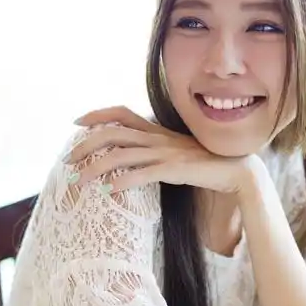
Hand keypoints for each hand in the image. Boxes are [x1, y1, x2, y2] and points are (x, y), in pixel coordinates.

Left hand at [71, 106, 255, 194]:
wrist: (237, 171)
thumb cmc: (208, 164)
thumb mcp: (178, 152)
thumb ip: (157, 152)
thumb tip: (135, 160)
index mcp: (158, 131)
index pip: (122, 113)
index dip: (97, 114)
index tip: (77, 122)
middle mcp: (158, 138)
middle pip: (113, 133)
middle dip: (86, 145)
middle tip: (68, 159)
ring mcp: (166, 153)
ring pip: (121, 155)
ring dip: (96, 167)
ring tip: (79, 180)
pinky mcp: (175, 170)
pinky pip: (143, 174)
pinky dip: (123, 181)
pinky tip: (109, 191)